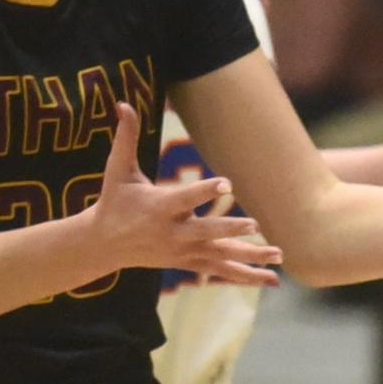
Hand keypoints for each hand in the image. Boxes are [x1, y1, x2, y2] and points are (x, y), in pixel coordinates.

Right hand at [87, 103, 280, 284]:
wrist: (103, 244)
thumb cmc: (114, 201)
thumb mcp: (116, 170)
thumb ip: (126, 138)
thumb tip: (121, 103)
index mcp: (158, 208)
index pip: (185, 198)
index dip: (205, 191)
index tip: (226, 183)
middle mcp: (173, 233)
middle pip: (206, 232)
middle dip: (230, 229)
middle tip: (255, 224)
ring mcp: (183, 251)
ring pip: (220, 256)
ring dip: (251, 257)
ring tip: (279, 255)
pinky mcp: (189, 263)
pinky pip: (221, 271)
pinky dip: (246, 276)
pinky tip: (273, 280)